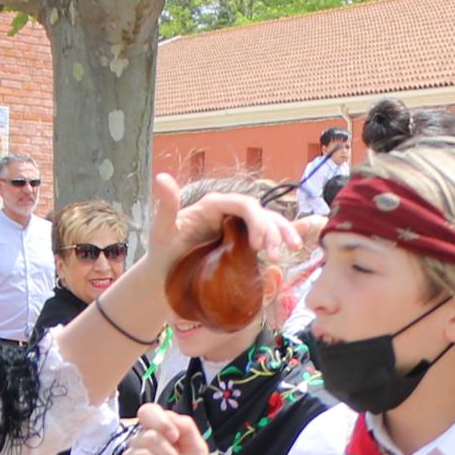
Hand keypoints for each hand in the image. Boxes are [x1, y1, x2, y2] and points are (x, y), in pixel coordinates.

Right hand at [120, 407, 212, 454]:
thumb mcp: (197, 449)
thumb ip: (186, 427)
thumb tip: (169, 416)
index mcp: (159, 431)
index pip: (148, 412)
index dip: (159, 422)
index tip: (175, 437)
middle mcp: (142, 442)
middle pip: (147, 436)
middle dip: (168, 454)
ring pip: (140, 454)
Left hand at [141, 169, 293, 281]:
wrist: (165, 278)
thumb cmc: (162, 253)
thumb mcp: (161, 230)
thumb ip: (166, 205)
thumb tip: (162, 177)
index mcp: (214, 205)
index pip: (244, 205)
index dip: (256, 221)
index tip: (258, 245)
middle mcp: (229, 213)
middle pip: (260, 214)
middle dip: (273, 230)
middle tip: (274, 255)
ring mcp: (238, 228)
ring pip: (269, 223)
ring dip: (283, 234)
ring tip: (293, 250)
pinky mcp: (243, 244)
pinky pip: (267, 238)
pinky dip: (281, 241)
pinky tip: (293, 249)